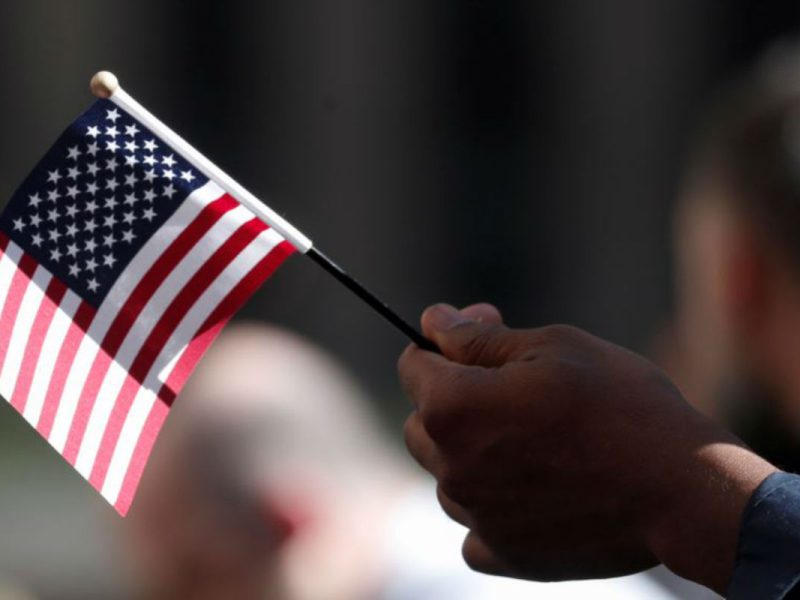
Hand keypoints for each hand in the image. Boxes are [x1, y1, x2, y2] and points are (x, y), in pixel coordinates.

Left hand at [398, 303, 775, 593]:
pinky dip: (489, 507)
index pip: (412, 365)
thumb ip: (479, 338)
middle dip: (450, 398)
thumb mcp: (552, 348)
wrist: (682, 486)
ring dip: (470, 452)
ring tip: (532, 440)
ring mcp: (476, 515)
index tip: (479, 337)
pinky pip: (473, 527)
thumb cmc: (620, 403)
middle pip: (420, 423)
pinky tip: (528, 489)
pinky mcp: (506, 553)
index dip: (441, 344)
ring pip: (445, 474)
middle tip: (509, 388)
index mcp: (453, 407)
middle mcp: (451, 466)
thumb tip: (434, 321)